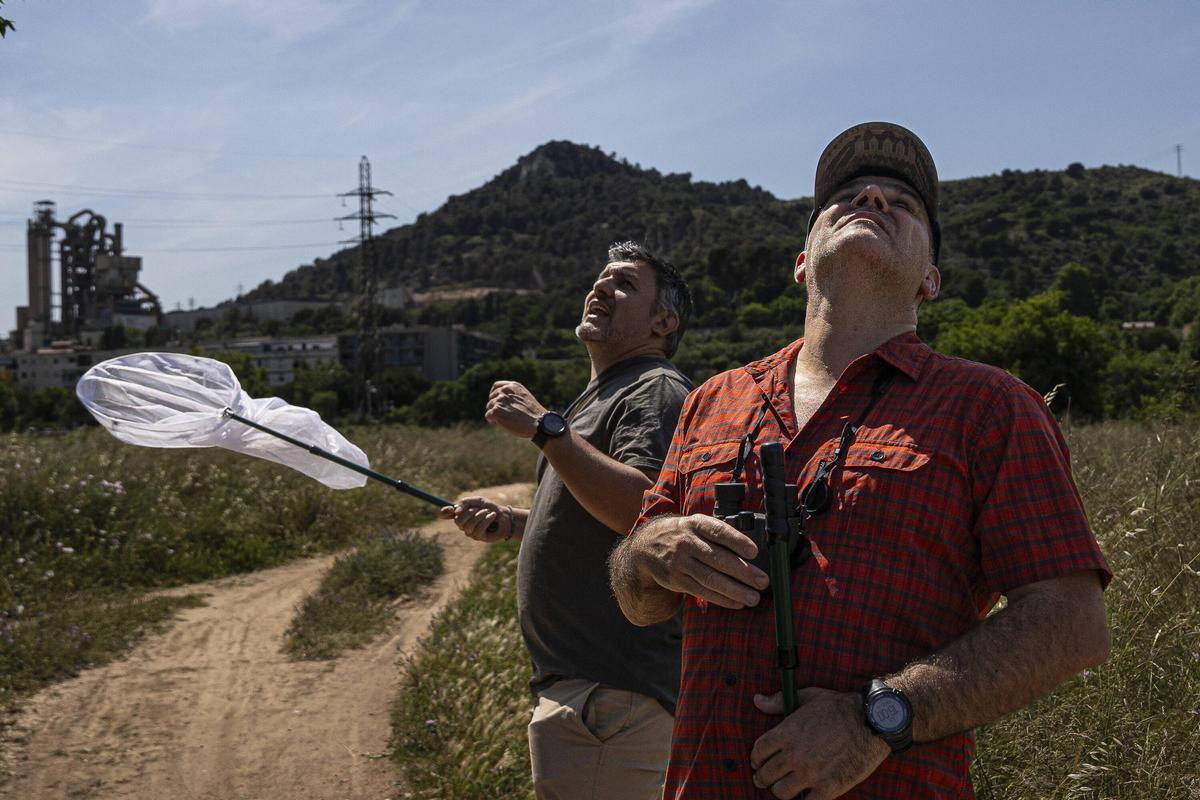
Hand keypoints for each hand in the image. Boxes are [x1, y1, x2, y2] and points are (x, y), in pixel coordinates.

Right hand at [438, 496, 508, 542]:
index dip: (444, 513)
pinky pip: (478, 529)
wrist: (504, 516)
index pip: (447, 515)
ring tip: (488, 512)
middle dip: (469, 513)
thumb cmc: (491, 508)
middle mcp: (463, 524)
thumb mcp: (479, 501)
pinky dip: (486, 520)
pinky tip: (492, 516)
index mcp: (461, 514)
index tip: (449, 509)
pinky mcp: (478, 537)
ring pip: (469, 526)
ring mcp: (470, 532)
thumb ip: (466, 503)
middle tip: (479, 509)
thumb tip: (456, 511)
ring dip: (480, 516)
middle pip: (458, 521)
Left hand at [485, 381, 546, 438]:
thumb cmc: (533, 414)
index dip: (495, 394)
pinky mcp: (496, 411)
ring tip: (508, 420)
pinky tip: (504, 424)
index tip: (497, 402)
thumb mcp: (524, 398)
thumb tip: (499, 400)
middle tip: (507, 415)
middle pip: (492, 398)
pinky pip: (488, 415)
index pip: (496, 386)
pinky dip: (494, 421)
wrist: (538, 423)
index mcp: (512, 385)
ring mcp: (499, 400)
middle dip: (496, 406)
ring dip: (496, 414)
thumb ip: (513, 395)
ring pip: (489, 407)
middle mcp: (504, 390)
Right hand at [632, 515, 767, 608]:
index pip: (718, 531)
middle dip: (743, 571)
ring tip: (753, 598)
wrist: (647, 546)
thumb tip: (751, 552)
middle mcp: (687, 542)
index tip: (754, 551)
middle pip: (717, 558)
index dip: (736, 541)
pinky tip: (737, 603)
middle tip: (763, 581)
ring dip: (735, 590)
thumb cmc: (684, 535)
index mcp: (696, 524)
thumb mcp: (697, 525)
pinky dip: (721, 598)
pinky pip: (702, 591)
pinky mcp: (677, 580)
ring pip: (710, 578)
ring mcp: (680, 562)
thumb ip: (718, 534)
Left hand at [749, 688, 889, 799]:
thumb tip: (757, 701)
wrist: (871, 722)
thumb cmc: (840, 707)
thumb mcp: (808, 696)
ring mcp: (810, 774)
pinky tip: (805, 796)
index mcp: (786, 733)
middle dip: (762, 778)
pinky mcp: (828, 788)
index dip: (755, 759)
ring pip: (781, 792)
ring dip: (780, 791)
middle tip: (764, 780)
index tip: (757, 762)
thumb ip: (779, 701)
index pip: (758, 752)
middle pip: (766, 775)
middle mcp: (794, 755)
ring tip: (783, 788)